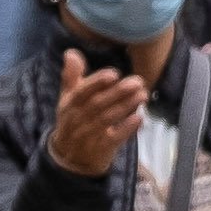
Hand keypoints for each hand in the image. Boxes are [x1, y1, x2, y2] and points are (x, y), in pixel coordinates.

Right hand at [47, 58, 151, 175]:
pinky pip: (115, 138)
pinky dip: (127, 128)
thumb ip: (71, 76)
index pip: (81, 93)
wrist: (70, 158)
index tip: (113, 74)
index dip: (97, 83)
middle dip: (118, 93)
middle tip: (138, 81)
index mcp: (69, 105)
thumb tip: (71, 52)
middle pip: (98, 105)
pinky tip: (139, 117)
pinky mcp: (103, 148)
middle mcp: (78, 119)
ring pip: (108, 119)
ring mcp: (90, 135)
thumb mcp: (68, 99)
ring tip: (143, 94)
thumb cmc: (73, 120)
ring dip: (126, 106)